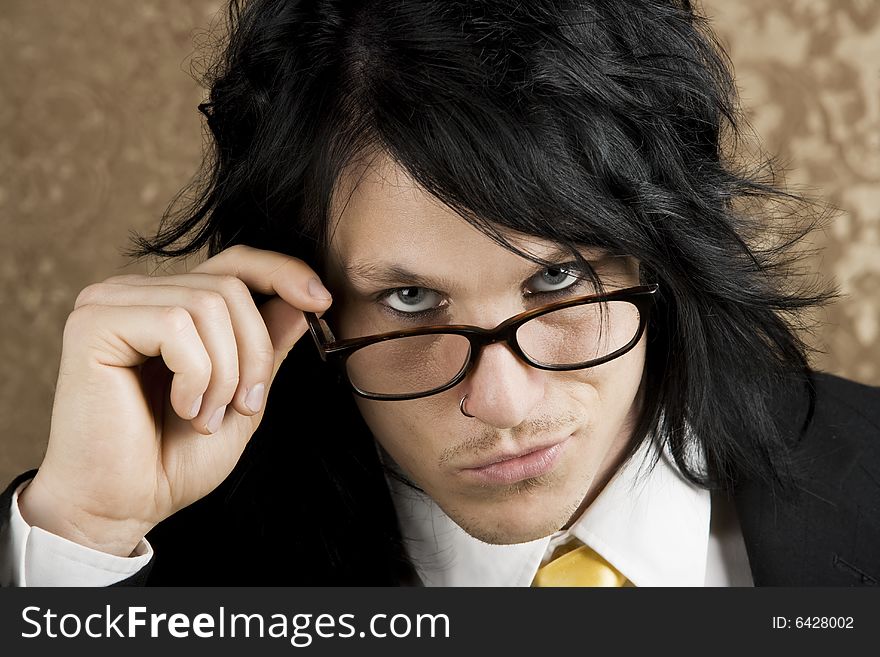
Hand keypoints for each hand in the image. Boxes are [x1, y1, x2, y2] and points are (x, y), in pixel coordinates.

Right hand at [18, 245, 331, 556]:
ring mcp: (111, 303)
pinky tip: (183, 409)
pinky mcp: (93, 323)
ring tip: (206, 416)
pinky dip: (196, 376)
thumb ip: (268, 345)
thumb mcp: (243, 394)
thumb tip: (304, 300)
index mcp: (172, 304)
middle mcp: (138, 293)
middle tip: (243, 406)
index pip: (236, 262)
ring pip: (209, 305)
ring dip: (225, 373)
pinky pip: (176, 325)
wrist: (124, 506)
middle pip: (230, 286)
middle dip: (255, 354)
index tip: (322, 301)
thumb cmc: (174, 457)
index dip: (283, 272)